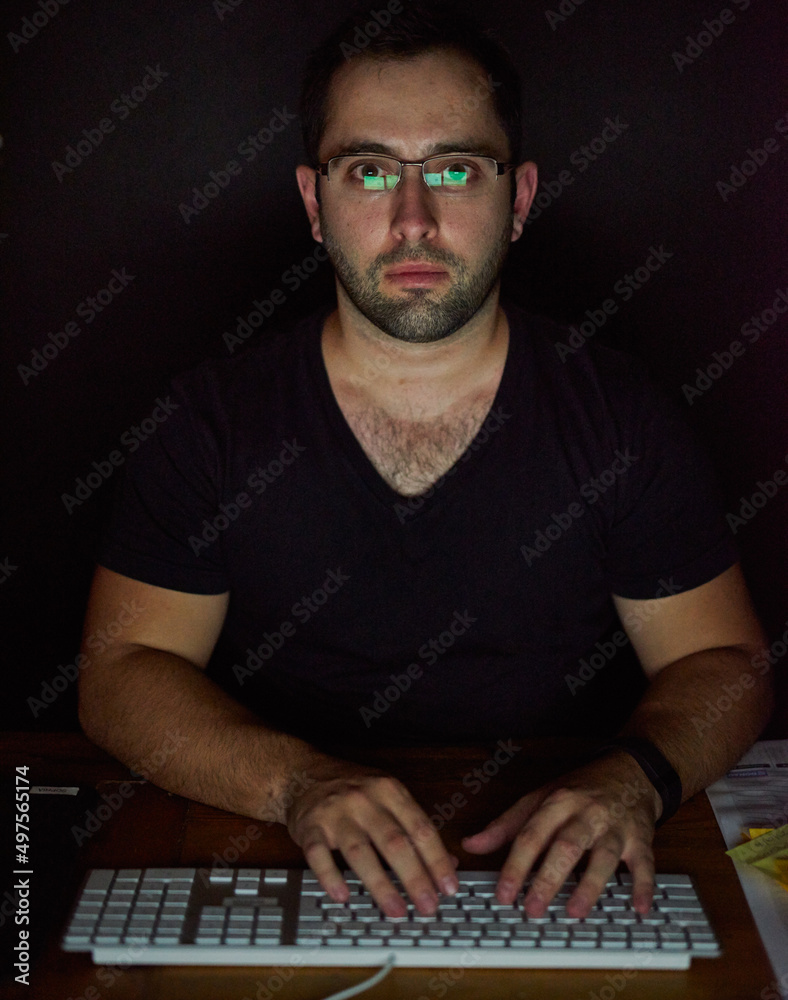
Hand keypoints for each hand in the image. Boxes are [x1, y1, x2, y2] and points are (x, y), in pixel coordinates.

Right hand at [284, 756, 458, 916]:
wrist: (303, 774)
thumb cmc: (352, 789)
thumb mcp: (388, 796)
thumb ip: (416, 827)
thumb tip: (447, 863)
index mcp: (390, 791)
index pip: (420, 828)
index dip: (437, 860)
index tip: (449, 886)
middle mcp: (365, 800)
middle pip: (395, 842)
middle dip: (415, 878)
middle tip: (428, 906)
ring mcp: (336, 813)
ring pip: (361, 852)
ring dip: (381, 886)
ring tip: (397, 911)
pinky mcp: (310, 828)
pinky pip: (319, 855)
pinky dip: (330, 877)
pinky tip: (343, 896)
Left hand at [461, 751, 661, 917]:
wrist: (630, 770)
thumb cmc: (581, 789)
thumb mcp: (540, 797)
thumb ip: (506, 824)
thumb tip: (471, 844)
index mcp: (557, 802)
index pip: (531, 835)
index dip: (516, 865)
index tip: (504, 893)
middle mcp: (586, 813)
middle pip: (566, 846)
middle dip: (548, 878)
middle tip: (533, 909)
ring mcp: (615, 826)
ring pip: (604, 856)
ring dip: (590, 885)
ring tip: (575, 912)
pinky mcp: (641, 838)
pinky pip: (644, 863)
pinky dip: (644, 886)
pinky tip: (639, 909)